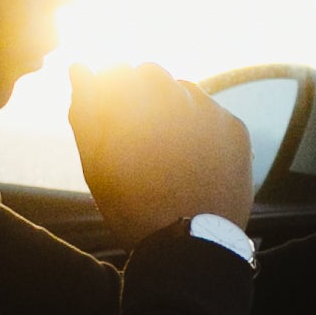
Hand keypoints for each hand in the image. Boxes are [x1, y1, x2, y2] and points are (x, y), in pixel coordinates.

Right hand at [70, 62, 255, 246]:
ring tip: (167, 149)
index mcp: (134, 102)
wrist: (191, 246)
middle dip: (143, 93)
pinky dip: (202, 126)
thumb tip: (80, 69)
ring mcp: (210, 111)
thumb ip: (85, 110)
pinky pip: (213, 113)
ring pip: (186, 90)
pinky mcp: (235, 129)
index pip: (118, 71)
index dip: (112, 92)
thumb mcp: (96, 164)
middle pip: (153, 74)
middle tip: (139, 134)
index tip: (113, 117)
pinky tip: (193, 157)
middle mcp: (175, 97)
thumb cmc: (133, 207)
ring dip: (174, 106)